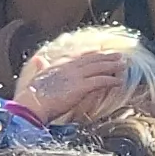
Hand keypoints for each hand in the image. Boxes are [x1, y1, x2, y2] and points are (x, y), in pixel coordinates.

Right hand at [13, 43, 136, 123]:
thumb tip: (39, 59)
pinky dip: (110, 80)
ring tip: (123, 65)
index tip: (101, 50)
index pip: (80, 56)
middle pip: (92, 59)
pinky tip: (118, 81)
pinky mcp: (80, 87)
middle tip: (119, 55)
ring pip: (98, 68)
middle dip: (107, 57)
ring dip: (112, 66)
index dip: (92, 53)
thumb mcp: (35, 77)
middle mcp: (68, 67)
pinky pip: (99, 81)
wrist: (32, 105)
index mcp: (59, 65)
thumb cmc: (32, 95)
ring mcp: (75, 76)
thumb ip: (40, 67)